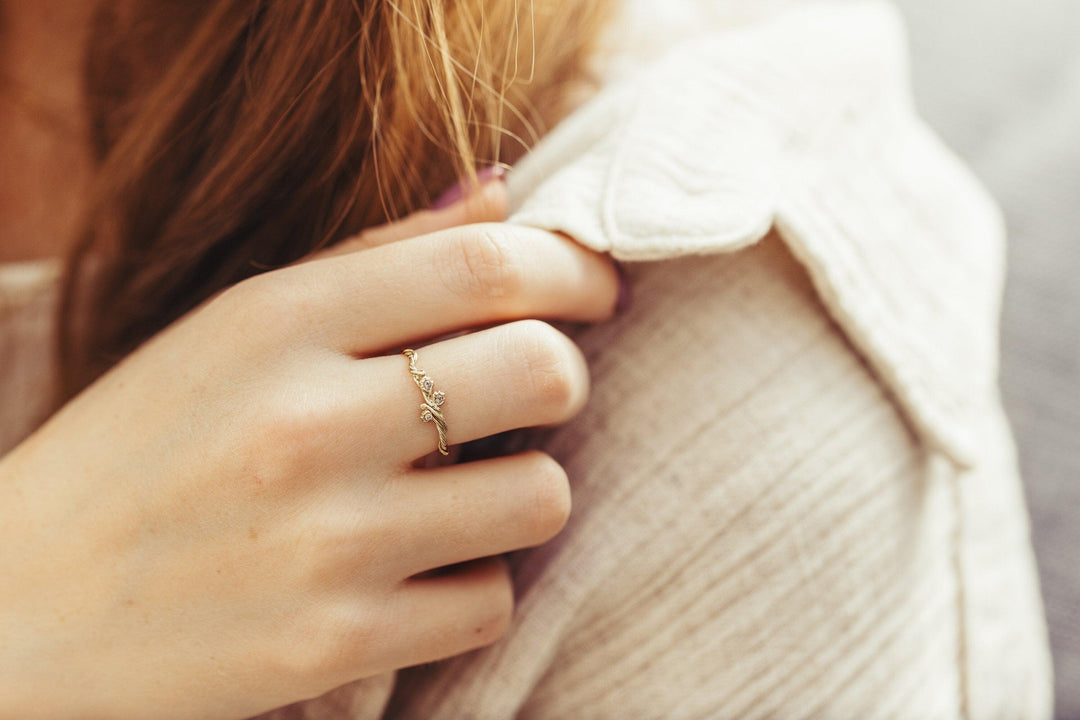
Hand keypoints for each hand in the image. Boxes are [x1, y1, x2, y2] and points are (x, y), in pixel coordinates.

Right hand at [0, 180, 620, 718]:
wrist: (19, 610)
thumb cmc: (138, 450)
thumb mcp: (230, 326)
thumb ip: (374, 254)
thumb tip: (503, 195)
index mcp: (274, 323)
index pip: (484, 267)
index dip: (572, 270)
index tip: (594, 289)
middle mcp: (306, 426)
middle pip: (543, 369)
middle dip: (569, 371)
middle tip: (537, 385)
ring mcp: (327, 544)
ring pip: (540, 496)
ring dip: (528, 486)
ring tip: (469, 488)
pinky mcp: (336, 645)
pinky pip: (491, 602)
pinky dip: (477, 583)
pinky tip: (424, 569)